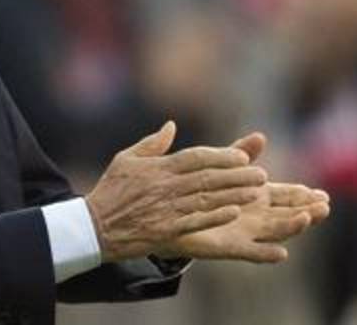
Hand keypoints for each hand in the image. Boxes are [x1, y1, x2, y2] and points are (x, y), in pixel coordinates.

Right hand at [84, 121, 267, 262]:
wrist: (94, 226)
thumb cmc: (111, 191)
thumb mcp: (126, 159)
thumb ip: (152, 143)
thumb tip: (171, 126)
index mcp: (159, 168)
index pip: (196, 158)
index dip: (221, 157)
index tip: (243, 157)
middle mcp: (166, 187)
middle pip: (208, 178)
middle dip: (237, 176)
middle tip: (262, 175)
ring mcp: (167, 209)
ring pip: (206, 199)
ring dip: (233, 195)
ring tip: (256, 192)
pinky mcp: (166, 230)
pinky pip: (195, 222)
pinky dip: (214, 217)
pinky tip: (234, 212)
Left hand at [158, 133, 329, 262]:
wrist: (169, 213)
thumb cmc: (197, 187)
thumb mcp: (218, 165)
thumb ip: (240, 153)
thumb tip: (261, 136)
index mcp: (257, 194)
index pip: (287, 195)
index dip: (304, 195)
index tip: (322, 194)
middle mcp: (256, 215)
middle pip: (288, 213)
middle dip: (307, 210)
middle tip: (324, 206)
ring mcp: (246, 232)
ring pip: (275, 231)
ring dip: (293, 227)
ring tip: (306, 219)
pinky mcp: (229, 247)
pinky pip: (250, 253)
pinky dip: (266, 254)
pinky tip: (281, 254)